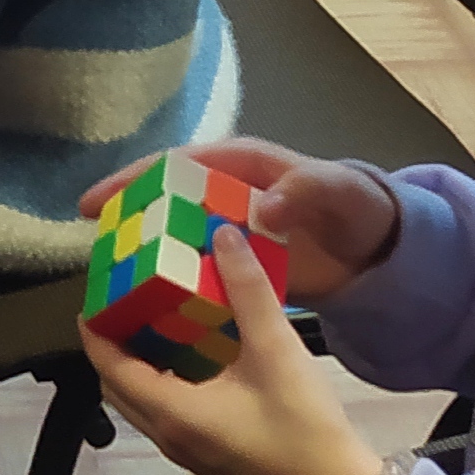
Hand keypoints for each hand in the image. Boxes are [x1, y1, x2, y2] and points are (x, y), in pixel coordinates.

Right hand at [77, 139, 403, 306]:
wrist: (380, 252)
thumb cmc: (356, 208)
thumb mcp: (337, 192)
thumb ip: (303, 192)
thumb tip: (261, 210)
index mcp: (240, 164)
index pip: (174, 166)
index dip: (132, 180)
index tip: (95, 203)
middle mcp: (226, 193)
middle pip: (164, 203)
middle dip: (128, 224)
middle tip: (96, 255)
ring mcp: (231, 230)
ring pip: (177, 239)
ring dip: (149, 259)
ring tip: (114, 287)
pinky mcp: (240, 263)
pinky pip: (201, 270)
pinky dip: (178, 286)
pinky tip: (159, 309)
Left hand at [78, 199, 389, 474]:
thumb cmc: (304, 426)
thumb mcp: (276, 350)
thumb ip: (247, 291)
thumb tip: (222, 235)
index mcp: (172, 413)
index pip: (109, 367)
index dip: (95, 328)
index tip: (96, 287)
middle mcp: (169, 435)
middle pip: (119, 385)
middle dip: (113, 342)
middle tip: (124, 295)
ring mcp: (189, 450)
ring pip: (143, 400)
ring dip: (140, 361)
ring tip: (156, 312)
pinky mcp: (210, 455)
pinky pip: (168, 411)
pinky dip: (165, 378)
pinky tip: (196, 348)